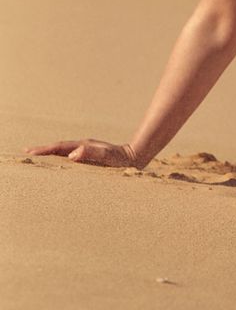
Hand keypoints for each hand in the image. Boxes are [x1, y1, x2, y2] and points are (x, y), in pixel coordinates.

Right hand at [24, 139, 141, 166]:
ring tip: (38, 157)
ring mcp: (86, 151)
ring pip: (64, 152)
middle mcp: (83, 147)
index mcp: (83, 146)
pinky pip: (71, 157)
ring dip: (51, 154)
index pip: (60, 147)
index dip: (45, 150)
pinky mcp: (90, 157)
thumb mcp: (107, 156)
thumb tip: (73, 155)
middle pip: (59, 148)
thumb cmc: (121, 159)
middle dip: (43, 150)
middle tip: (27, 152)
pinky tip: (59, 163)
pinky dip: (60, 158)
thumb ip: (91, 154)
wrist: (134, 156)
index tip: (31, 152)